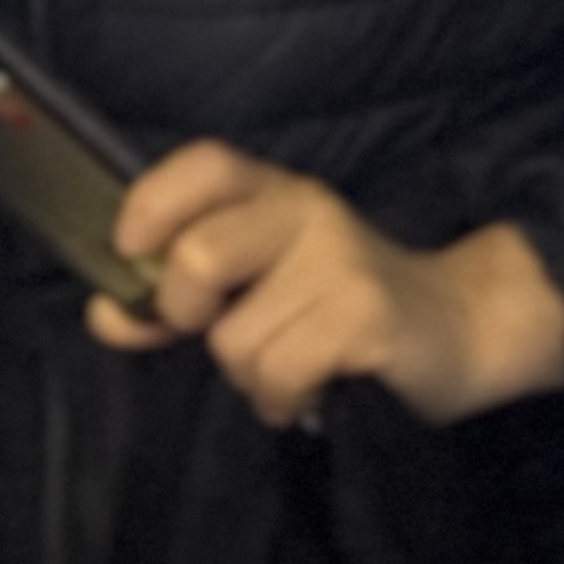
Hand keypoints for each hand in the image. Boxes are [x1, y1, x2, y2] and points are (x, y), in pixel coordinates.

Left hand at [87, 144, 563, 430]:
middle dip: (188, 316)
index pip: (201, 163)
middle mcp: (304, 208)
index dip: (150, 205)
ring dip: (250, 376)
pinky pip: (281, 374)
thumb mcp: (262, 281)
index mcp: (273, 190)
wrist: (459, 327)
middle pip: (199, 259)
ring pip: (236, 340)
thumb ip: (180, 292)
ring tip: (286, 368)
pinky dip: (282, 399)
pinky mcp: (366, 315)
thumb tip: (104, 313)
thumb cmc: (340, 306)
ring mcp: (339, 259)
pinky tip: (309, 391)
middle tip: (220, 334)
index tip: (129, 255)